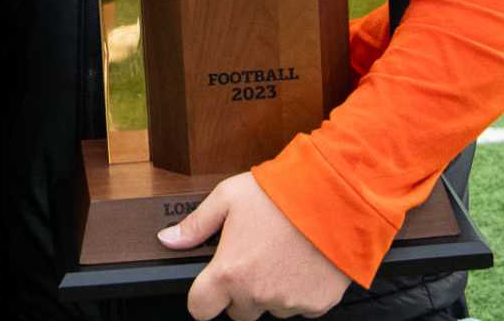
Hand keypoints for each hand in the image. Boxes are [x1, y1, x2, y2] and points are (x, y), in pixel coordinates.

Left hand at [160, 172, 350, 319]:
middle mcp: (257, 294)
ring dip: (272, 290)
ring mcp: (289, 302)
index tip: (211, 284)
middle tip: (254, 258)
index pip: (200, 309)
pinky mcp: (317, 304)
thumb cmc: (281, 194)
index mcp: (230, 273)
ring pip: (271, 307)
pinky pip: (301, 306)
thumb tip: (168, 239)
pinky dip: (300, 290)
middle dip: (242, 290)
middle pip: (238, 311)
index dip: (204, 296)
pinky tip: (303, 262)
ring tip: (282, 254)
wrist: (335, 196)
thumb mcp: (228, 197)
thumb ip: (196, 224)